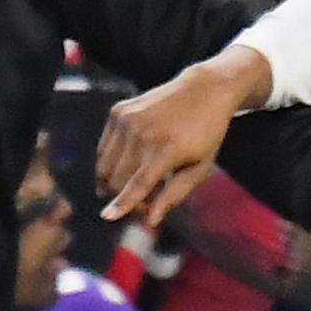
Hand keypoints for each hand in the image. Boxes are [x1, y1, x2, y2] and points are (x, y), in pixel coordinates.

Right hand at [98, 47, 271, 225]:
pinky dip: (111, 163)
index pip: (137, 184)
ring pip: (106, 165)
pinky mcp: (118, 112)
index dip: (122, 203)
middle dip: (125, 198)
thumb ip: (174, 195)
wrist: (203, 90)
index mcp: (167, 149)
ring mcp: (127, 120)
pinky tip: (129, 164)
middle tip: (145, 204)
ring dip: (115, 183)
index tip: (108, 217)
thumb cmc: (206, 134)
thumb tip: (151, 220)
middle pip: (118, 179)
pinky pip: (104, 148)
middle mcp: (143, 133)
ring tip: (138, 184)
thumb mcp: (199, 168)